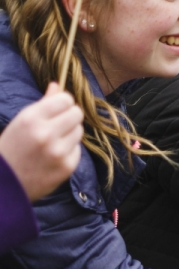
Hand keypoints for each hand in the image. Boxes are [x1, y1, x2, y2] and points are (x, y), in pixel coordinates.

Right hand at [0, 84, 83, 201]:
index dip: (63, 103)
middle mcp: (46, 134)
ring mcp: (58, 152)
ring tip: (53, 141)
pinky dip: (69, 150)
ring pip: (79, 131)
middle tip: (58, 125)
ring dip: (70, 133)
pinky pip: (78, 149)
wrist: (4, 183)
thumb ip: (42, 104)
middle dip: (69, 117)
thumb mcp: (20, 122)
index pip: (65, 100)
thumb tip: (58, 85)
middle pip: (77, 113)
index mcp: (31, 118)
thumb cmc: (11, 148)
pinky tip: (54, 156)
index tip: (58, 109)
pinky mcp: (67, 167)